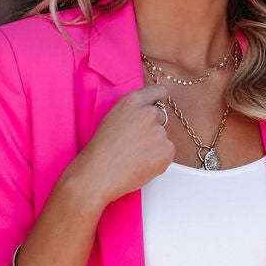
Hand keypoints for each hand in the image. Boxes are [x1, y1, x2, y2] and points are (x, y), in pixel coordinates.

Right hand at [71, 82, 173, 207]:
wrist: (98, 175)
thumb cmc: (100, 150)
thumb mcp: (113, 118)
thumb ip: (133, 113)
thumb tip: (151, 115)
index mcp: (133, 101)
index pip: (158, 91)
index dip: (160, 98)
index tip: (161, 103)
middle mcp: (148, 112)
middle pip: (161, 117)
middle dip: (153, 128)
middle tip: (136, 143)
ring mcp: (160, 132)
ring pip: (163, 137)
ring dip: (154, 146)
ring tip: (134, 157)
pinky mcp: (167, 150)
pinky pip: (167, 153)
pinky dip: (158, 160)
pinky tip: (141, 165)